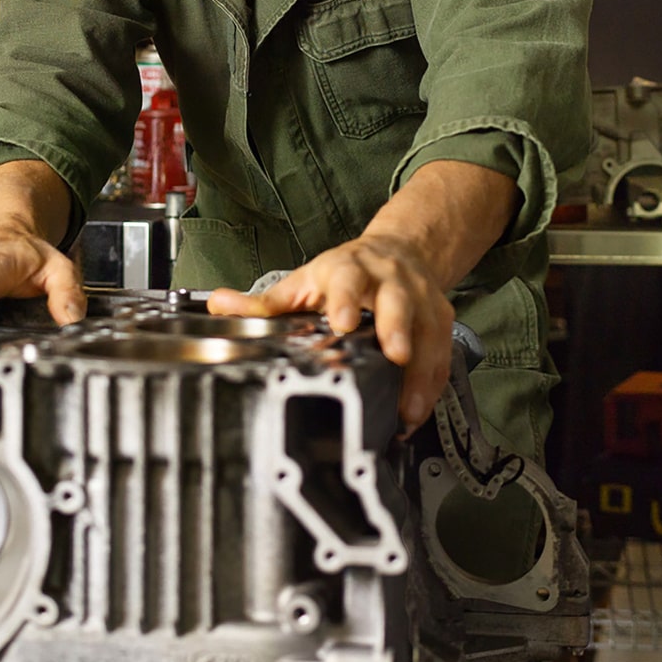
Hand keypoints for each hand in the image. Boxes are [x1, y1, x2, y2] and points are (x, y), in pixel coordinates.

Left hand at [207, 160, 517, 433]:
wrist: (400, 252)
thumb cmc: (345, 273)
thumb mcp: (304, 282)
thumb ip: (265, 302)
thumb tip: (219, 306)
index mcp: (349, 269)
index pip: (345, 279)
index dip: (343, 299)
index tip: (339, 321)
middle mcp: (389, 281)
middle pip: (396, 301)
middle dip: (397, 328)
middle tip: (394, 355)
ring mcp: (419, 299)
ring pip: (426, 331)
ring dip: (421, 369)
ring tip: (410, 406)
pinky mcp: (440, 321)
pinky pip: (441, 354)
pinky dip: (432, 384)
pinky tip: (418, 410)